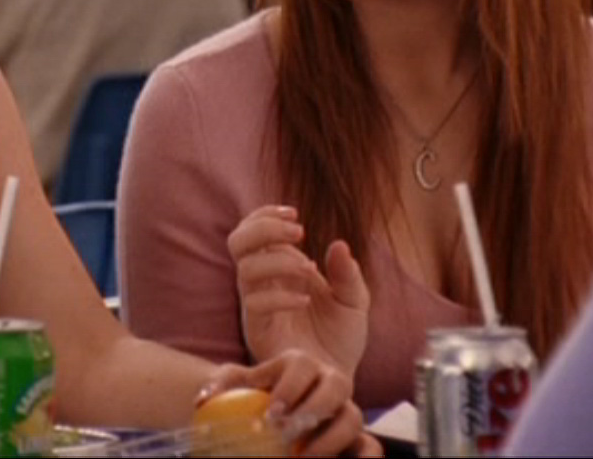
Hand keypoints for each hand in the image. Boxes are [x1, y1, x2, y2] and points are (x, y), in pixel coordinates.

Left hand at [200, 350, 380, 457]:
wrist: (261, 415)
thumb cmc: (246, 396)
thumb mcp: (232, 386)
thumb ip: (219, 386)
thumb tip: (203, 398)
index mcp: (300, 363)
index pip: (302, 366)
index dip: (289, 389)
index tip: (270, 414)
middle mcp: (329, 382)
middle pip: (338, 386)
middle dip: (313, 410)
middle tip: (286, 434)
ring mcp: (344, 410)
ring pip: (355, 418)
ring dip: (333, 439)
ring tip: (304, 456)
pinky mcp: (353, 439)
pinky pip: (369, 446)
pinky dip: (364, 456)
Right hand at [230, 206, 369, 377]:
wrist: (337, 379)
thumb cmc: (340, 339)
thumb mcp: (354, 301)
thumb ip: (347, 274)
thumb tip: (338, 245)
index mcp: (279, 268)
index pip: (253, 231)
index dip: (265, 215)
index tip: (294, 212)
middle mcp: (263, 283)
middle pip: (237, 242)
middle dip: (264, 228)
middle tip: (299, 232)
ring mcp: (257, 307)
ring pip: (245, 270)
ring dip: (279, 260)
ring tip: (310, 269)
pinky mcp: (258, 331)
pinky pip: (254, 305)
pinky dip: (280, 296)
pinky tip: (305, 300)